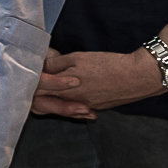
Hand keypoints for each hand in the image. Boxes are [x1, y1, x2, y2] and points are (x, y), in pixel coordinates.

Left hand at [33, 45, 167, 119]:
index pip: (37, 91)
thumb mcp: (77, 58)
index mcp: (64, 89)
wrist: (138, 76)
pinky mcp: (97, 107)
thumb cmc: (107, 65)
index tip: (28, 75)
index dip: (30, 83)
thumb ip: (56, 64)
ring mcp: (86, 106)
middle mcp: (72, 102)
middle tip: (34, 84)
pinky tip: (71, 96)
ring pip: (61, 107)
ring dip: (53, 100)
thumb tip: (42, 66)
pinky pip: (77, 109)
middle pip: (45, 103)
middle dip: (37, 94)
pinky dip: (70, 104)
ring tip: (50, 90)